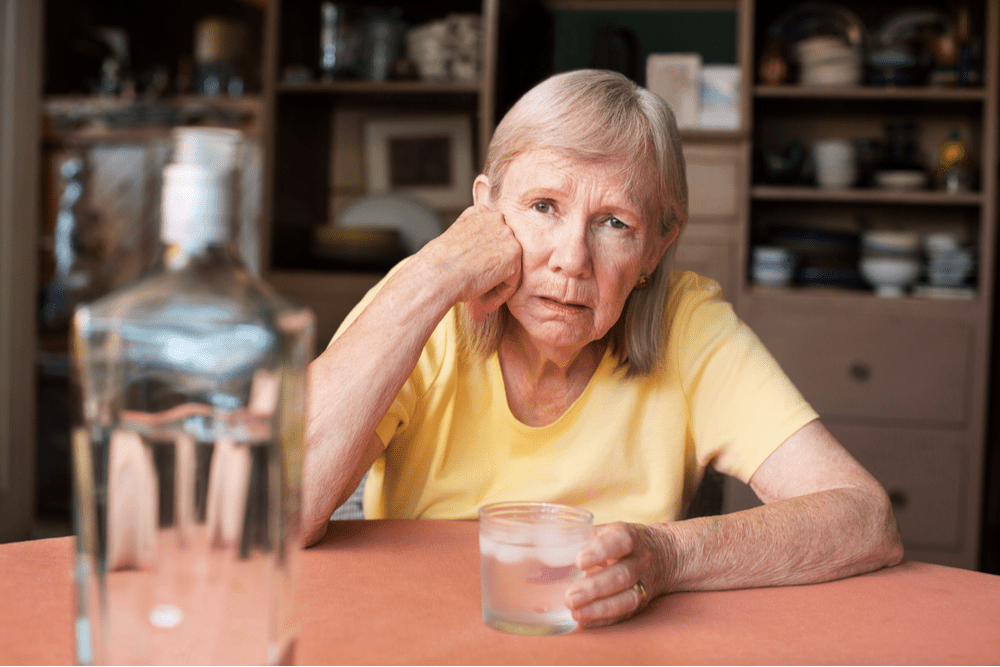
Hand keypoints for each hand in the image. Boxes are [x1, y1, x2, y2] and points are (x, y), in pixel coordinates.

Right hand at [418, 204, 520, 320]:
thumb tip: (484, 250)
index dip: (484, 259)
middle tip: (477, 288)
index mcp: (480, 212)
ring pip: (510, 266)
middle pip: (504, 251)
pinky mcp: (514, 254)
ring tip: (479, 297)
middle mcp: (496, 218)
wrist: (437, 275)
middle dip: (494, 270)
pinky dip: (501, 294)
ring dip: (497, 284)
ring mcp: (507, 234)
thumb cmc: (439, 265)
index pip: (493, 238)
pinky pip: (514, 281)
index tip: (472, 273)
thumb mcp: (455, 238)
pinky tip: (484, 300)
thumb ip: (473, 236)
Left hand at [565, 521, 673, 627]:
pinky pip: (625, 614)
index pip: (620, 541)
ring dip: (600, 608)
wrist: (664, 555)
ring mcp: (644, 583)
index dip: (601, 551)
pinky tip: (584, 622)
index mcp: (630, 537)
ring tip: (575, 612)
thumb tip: (549, 542)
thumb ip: (583, 536)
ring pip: (628, 598)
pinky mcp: (642, 603)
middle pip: (623, 575)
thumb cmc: (621, 542)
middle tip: (570, 597)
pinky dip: (604, 620)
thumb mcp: (608, 531)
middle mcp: (640, 560)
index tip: (579, 561)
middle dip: (595, 587)